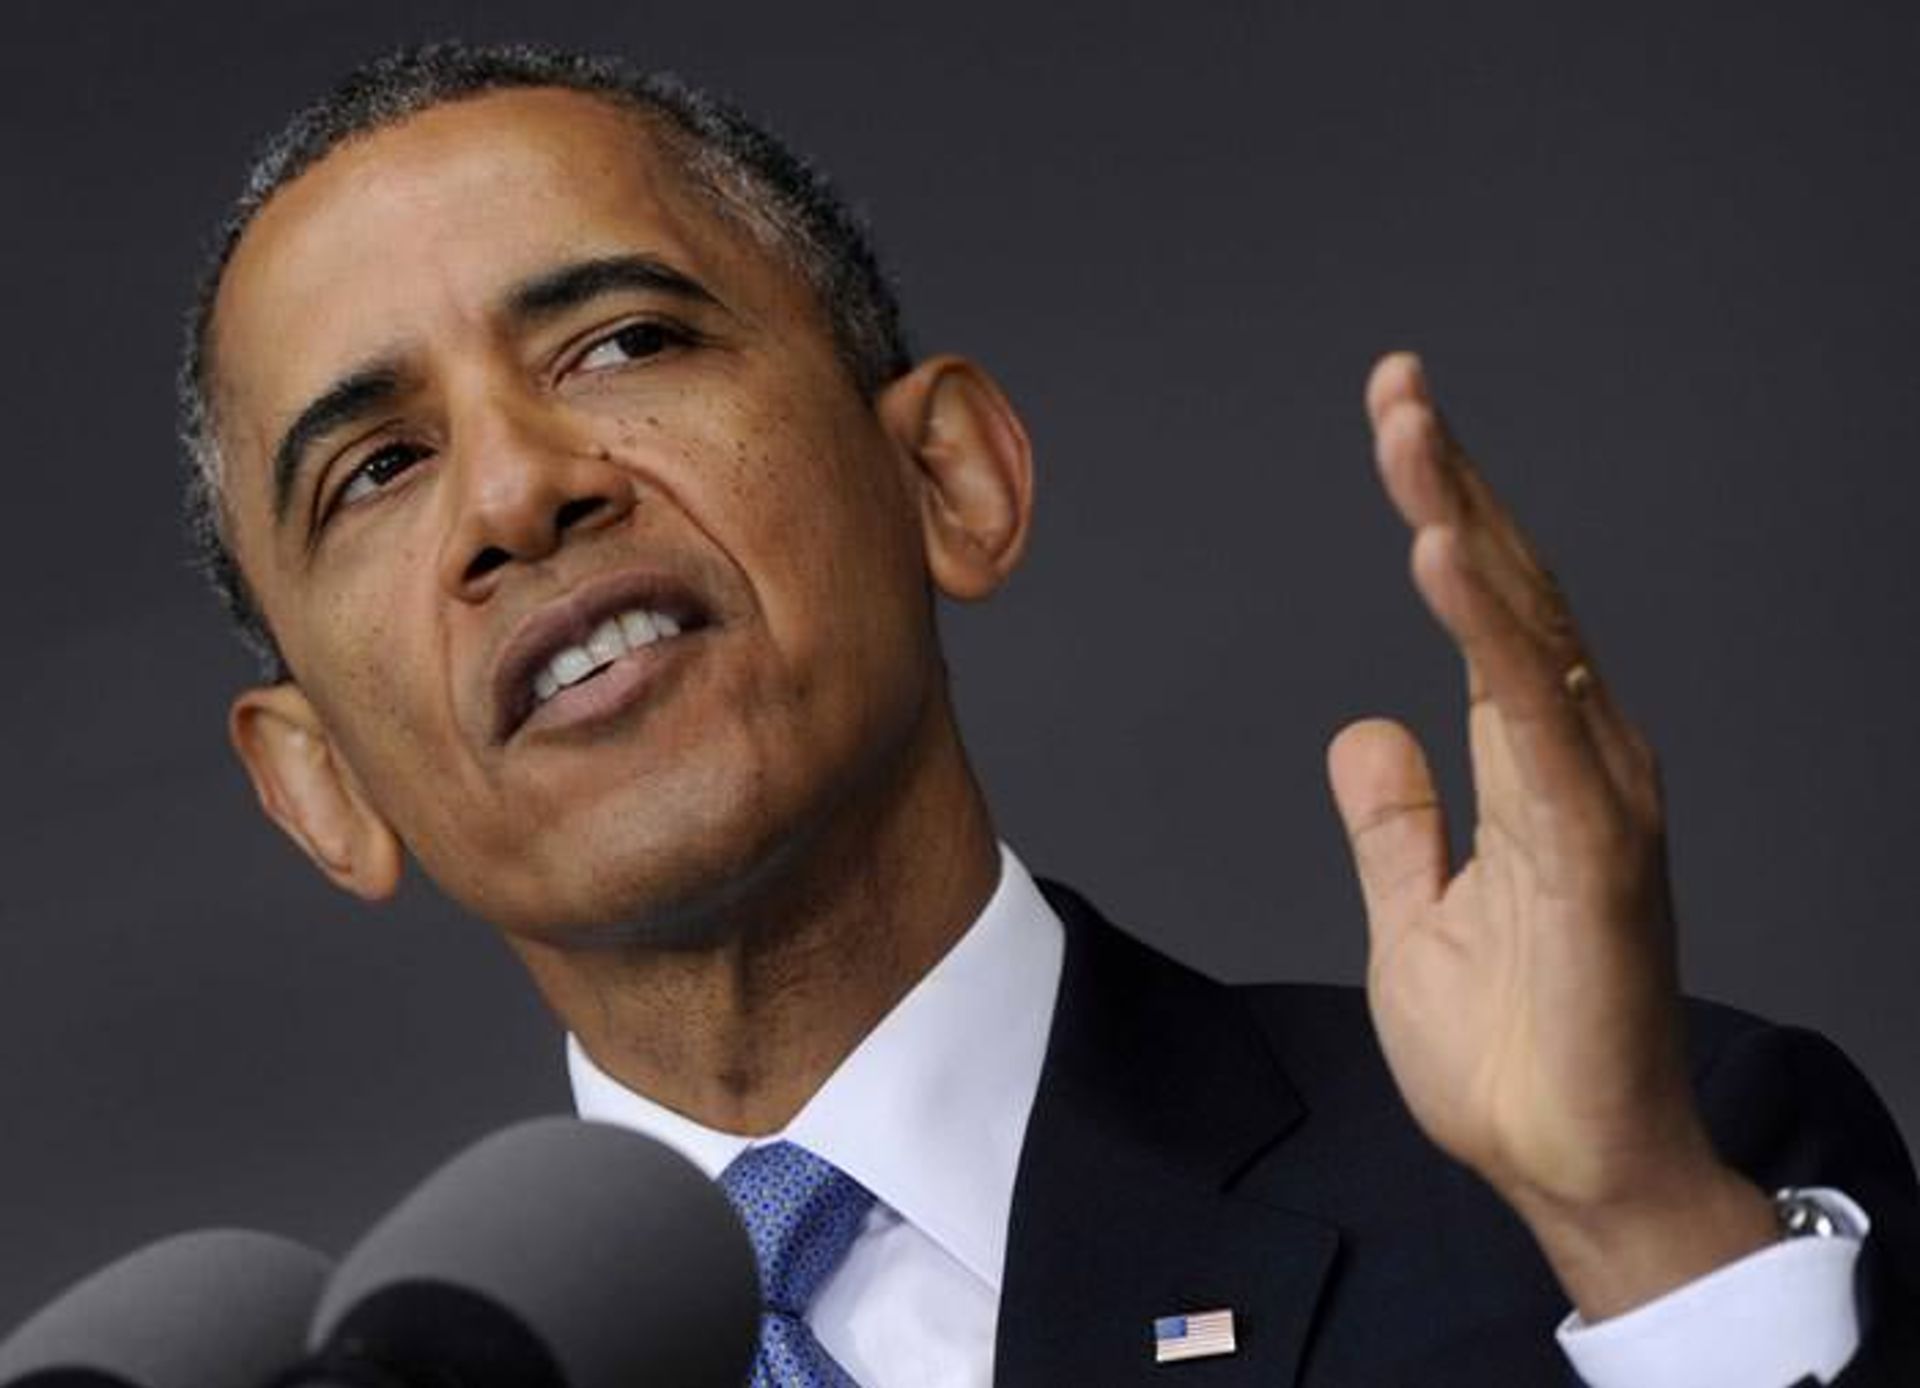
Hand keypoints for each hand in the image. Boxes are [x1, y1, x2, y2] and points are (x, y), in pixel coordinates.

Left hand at [1328, 353, 1775, 1319]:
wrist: (1571, 1168)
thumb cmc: (1516, 1053)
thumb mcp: (1420, 915)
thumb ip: (1400, 820)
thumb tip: (1365, 732)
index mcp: (1534, 768)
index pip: (1487, 613)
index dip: (1445, 514)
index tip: (1399, 428)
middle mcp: (1578, 760)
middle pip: (1511, 591)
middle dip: (1451, 482)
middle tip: (1397, 385)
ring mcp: (1595, 798)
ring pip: (1529, 629)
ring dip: (1466, 520)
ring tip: (1409, 431)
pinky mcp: (1596, 852)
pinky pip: (1534, 719)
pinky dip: (1486, 631)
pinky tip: (1437, 555)